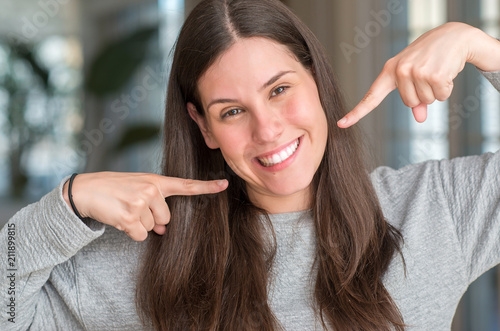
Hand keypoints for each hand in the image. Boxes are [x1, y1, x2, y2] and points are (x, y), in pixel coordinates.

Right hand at [63, 172, 227, 240]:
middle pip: (166, 219)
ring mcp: (140, 203)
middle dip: (151, 218)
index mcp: (156, 181)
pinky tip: (119, 219)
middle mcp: (151, 190)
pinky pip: (140, 235)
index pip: (186, 184)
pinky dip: (130, 232)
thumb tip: (164, 229)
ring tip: (123, 209)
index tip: (224, 185)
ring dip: (138, 224)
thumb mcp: (138, 189)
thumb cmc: (114, 189)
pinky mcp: (129, 216)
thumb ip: (155, 204)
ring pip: (153, 228)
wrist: (85, 190)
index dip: (206, 186)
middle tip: (133, 207)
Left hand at [337, 22, 499, 127]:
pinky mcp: (433, 75)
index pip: (371, 97)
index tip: (341, 124)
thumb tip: (420, 119)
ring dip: (436, 91)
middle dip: (423, 94)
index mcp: (389, 71)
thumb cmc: (431, 56)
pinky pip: (440, 97)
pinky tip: (446, 72)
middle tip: (429, 74)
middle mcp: (399, 71)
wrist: (454, 36)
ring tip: (437, 70)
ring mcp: (414, 72)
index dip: (356, 113)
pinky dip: (447, 88)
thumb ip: (414, 98)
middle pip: (409, 103)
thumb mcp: (416, 74)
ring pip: (425, 101)